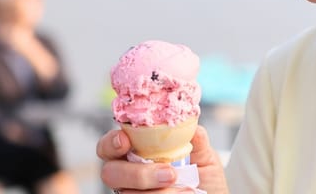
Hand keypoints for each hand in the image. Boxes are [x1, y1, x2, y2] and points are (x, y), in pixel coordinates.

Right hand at [97, 126, 229, 192]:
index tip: (125, 140)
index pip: (109, 145)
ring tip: (186, 189)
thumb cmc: (205, 180)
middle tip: (170, 174)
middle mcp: (129, 174)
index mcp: (137, 153)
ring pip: (128, 193)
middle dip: (138, 174)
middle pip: (111, 172)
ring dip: (158, 192)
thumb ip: (197, 142)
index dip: (111, 142)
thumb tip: (192, 128)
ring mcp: (132, 193)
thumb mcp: (205, 158)